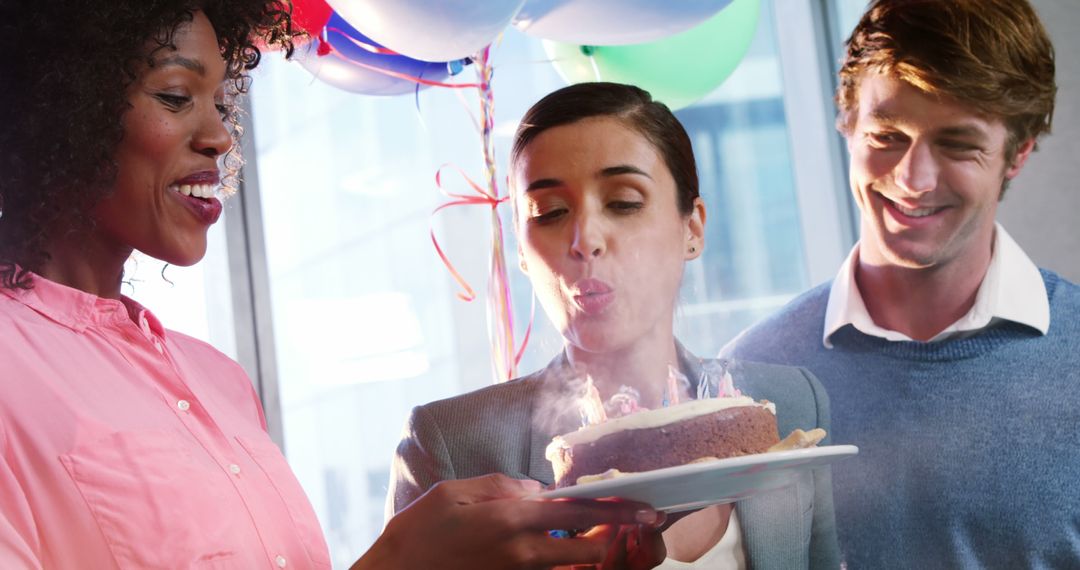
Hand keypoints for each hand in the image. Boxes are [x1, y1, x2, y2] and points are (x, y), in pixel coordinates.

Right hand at [353, 473, 662, 569]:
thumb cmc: (419, 533)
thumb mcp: (455, 492)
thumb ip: (503, 485)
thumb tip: (538, 490)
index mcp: (511, 519)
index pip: (580, 511)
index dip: (618, 508)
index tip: (645, 507)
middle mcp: (523, 553)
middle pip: (590, 549)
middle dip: (616, 540)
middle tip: (631, 530)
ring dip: (594, 561)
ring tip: (606, 547)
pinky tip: (571, 561)